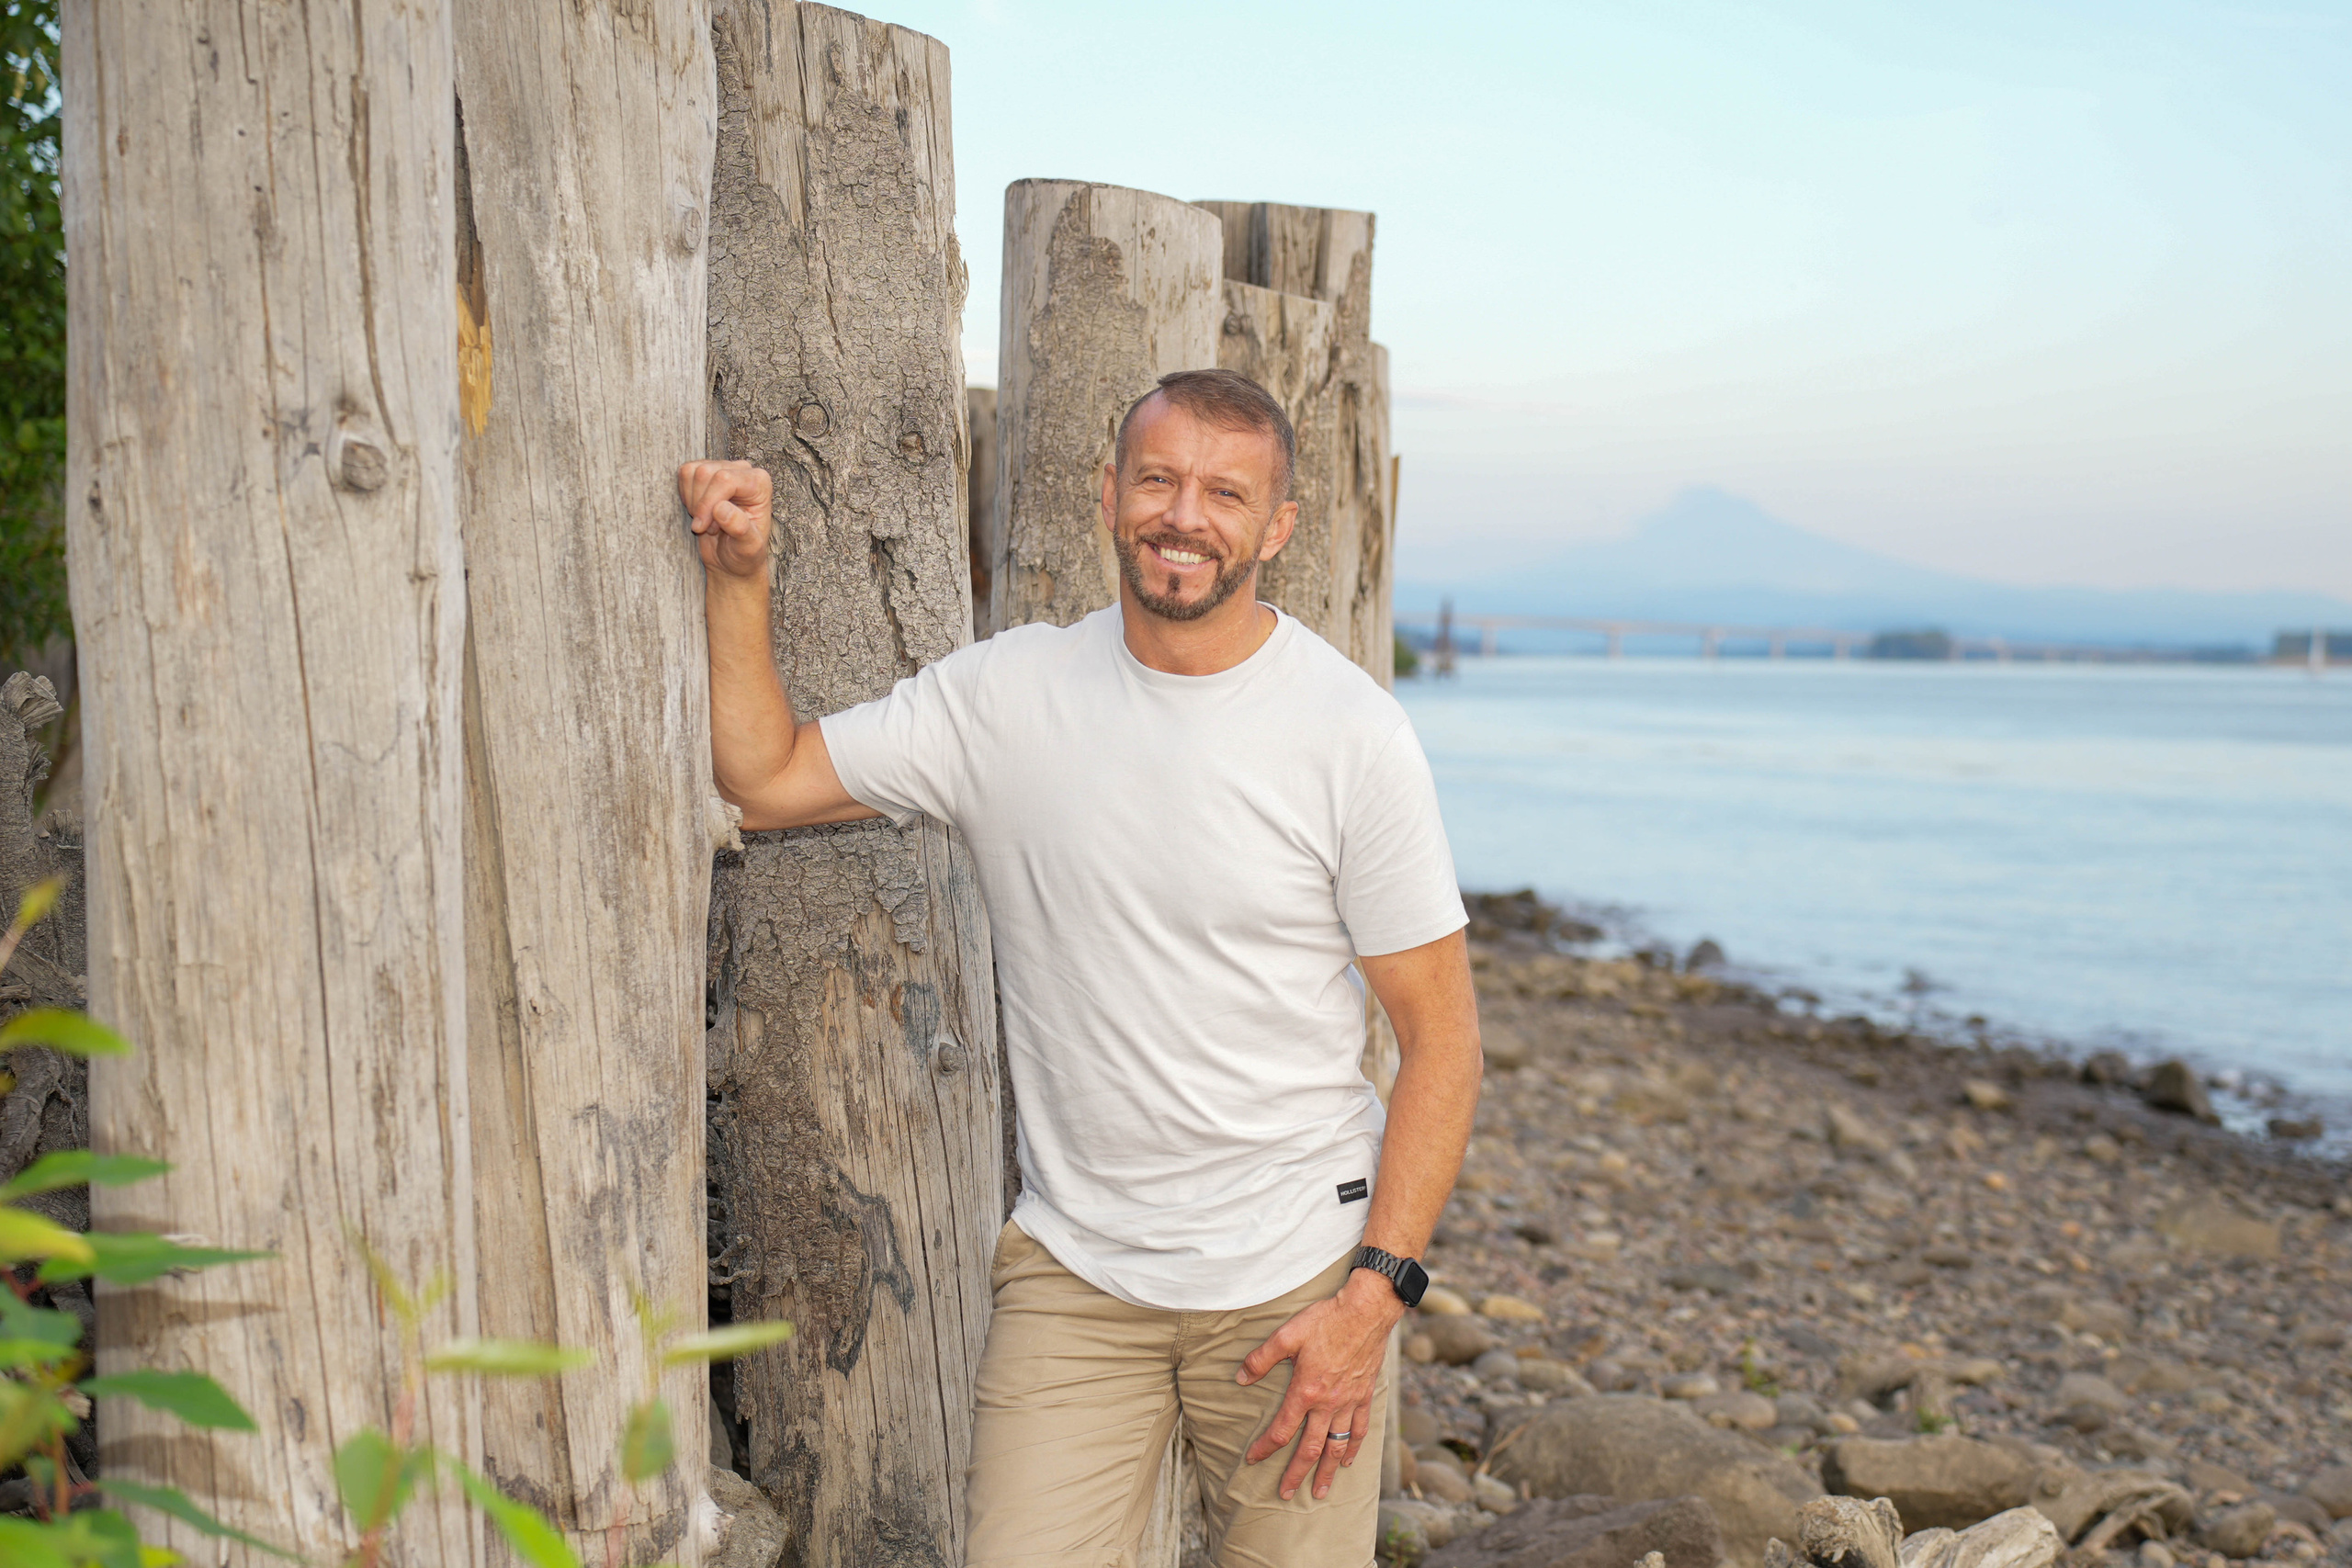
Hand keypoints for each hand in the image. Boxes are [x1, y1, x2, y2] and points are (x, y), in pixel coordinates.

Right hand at [677, 459, 773, 578]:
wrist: (731, 559)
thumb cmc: (743, 553)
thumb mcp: (747, 548)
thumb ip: (740, 528)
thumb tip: (721, 508)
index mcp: (759, 483)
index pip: (724, 479)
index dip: (707, 503)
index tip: (702, 528)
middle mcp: (742, 470)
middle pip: (705, 473)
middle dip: (699, 504)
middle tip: (709, 527)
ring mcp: (723, 468)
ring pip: (691, 472)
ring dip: (692, 502)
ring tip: (707, 521)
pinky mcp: (706, 472)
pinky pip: (684, 474)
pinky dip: (685, 496)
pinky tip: (699, 512)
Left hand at [1237, 1268, 1402, 1501]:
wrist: (1366, 1311)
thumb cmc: (1326, 1319)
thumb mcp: (1287, 1334)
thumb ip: (1261, 1359)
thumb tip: (1240, 1378)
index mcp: (1305, 1390)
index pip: (1282, 1430)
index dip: (1265, 1448)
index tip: (1253, 1459)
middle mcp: (1328, 1403)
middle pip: (1311, 1448)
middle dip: (1296, 1473)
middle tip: (1286, 1494)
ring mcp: (1349, 1401)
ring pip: (1338, 1445)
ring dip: (1328, 1471)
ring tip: (1321, 1491)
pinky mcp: (1365, 1395)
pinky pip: (1360, 1428)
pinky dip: (1354, 1447)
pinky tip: (1349, 1460)